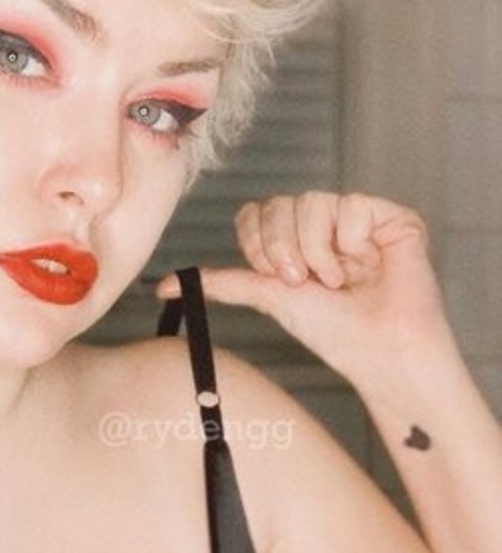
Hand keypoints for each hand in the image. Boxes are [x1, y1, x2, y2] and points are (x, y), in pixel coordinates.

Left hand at [157, 192, 452, 382]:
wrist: (378, 351)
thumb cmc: (331, 331)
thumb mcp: (267, 298)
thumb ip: (221, 283)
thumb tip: (162, 287)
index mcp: (294, 238)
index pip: (257, 212)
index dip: (258, 243)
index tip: (274, 277)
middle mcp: (324, 223)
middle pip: (280, 204)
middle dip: (283, 250)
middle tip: (303, 282)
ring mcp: (357, 217)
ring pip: (313, 201)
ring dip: (316, 251)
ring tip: (338, 280)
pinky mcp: (391, 215)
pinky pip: (352, 204)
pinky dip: (353, 242)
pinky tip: (367, 265)